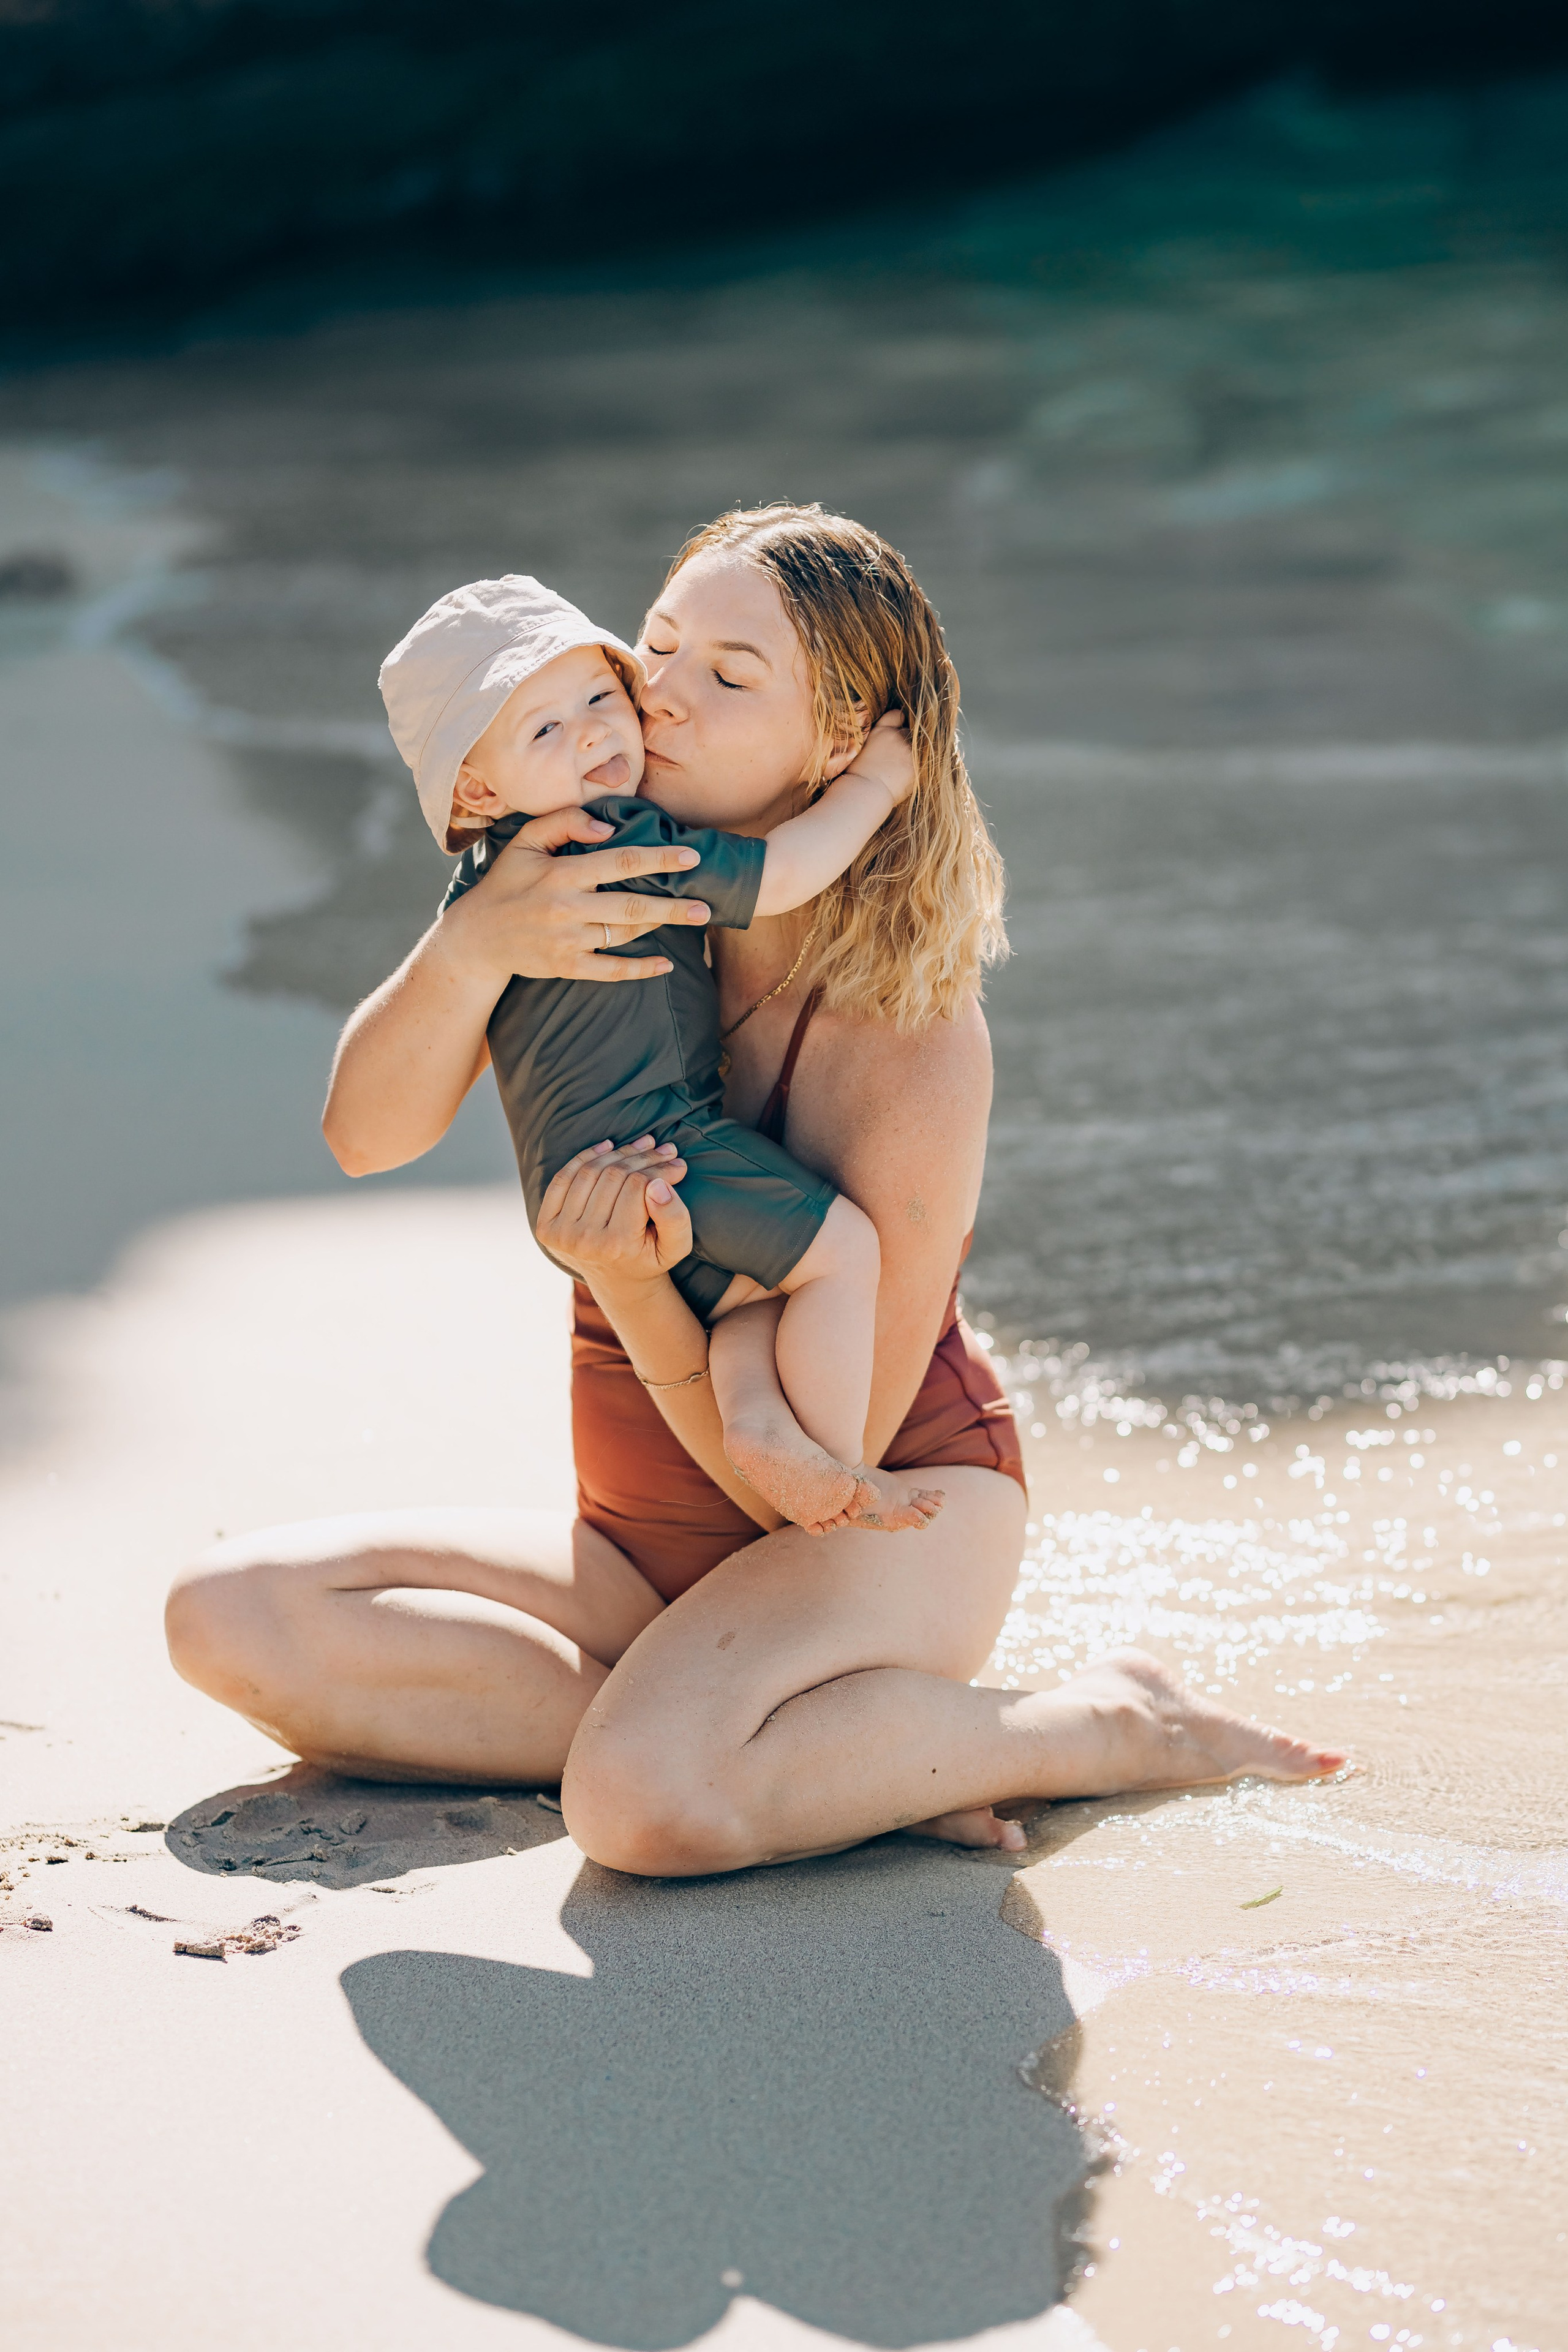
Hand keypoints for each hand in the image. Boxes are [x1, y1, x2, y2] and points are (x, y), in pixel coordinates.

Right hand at [440, 805, 710, 985]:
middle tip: (707, 906)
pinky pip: (611, 971)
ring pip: (625, 934)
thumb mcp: (525, 842)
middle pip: (632, 905)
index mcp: (561, 873)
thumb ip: (564, 822)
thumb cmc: (506, 883)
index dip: (659, 859)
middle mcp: (567, 907)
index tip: (691, 857)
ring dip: (661, 927)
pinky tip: (665, 965)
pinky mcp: (566, 966)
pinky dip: (640, 969)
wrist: (475, 938)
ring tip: (691, 918)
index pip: (620, 861)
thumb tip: (608, 827)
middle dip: (673, 905)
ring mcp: (568, 940)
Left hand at [536, 1137, 692, 1286]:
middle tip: (663, 1150)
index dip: (660, 1169)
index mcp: (616, 1245)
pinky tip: (607, 1148)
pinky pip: (563, 1179)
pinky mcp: (546, 1226)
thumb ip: (675, 1217)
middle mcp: (584, 1240)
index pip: (637, 1187)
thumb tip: (658, 1185)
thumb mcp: (676, 1246)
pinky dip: (585, 1157)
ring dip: (618, 1152)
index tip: (678, 1163)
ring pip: (590, 1172)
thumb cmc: (650, 1257)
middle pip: (613, 1176)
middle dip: (643, 1157)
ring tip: (643, 1146)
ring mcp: (561, 1233)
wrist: (618, 1281)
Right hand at [841, 708, 913, 804]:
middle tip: (894, 758)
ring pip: (915, 748)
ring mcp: (906, 750)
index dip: (897, 723)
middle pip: (907, 733)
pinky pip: (919, 763)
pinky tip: (902, 778)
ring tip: (897, 770)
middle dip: (903, 742)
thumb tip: (885, 745)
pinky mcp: (915, 764)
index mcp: (879, 731)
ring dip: (909, 756)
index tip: (895, 731)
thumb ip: (876, 742)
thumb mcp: (861, 750)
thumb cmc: (857, 776)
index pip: (896, 715)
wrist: (863, 792)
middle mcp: (895, 736)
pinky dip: (913, 769)